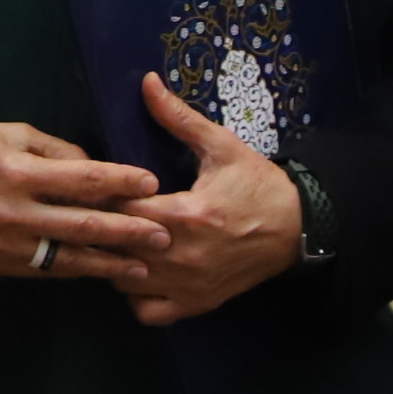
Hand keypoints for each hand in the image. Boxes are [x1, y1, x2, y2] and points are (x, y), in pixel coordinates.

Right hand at [0, 122, 166, 278]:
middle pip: (84, 224)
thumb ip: (55, 151)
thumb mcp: (10, 135)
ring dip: (111, 262)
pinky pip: (50, 269)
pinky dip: (81, 270)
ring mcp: (8, 244)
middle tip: (165, 235)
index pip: (82, 178)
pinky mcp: (2, 266)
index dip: (120, 181)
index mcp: (18, 172)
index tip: (151, 183)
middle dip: (129, 230)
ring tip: (144, 265)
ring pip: (70, 257)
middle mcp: (15, 212)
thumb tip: (94, 170)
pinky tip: (105, 270)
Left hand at [90, 72, 305, 327]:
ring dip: (113, 262)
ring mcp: (188, 286)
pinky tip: (137, 271)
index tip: (93, 188)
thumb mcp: (221, 146)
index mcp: (187, 215)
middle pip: (115, 249)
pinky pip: (147, 312)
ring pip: (124, 282)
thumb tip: (146, 82)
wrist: (299, 228)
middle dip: (100, 230)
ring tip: (114, 239)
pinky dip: (135, 295)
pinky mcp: (196, 304)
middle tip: (95, 213)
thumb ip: (179, 118)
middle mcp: (183, 257)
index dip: (101, 198)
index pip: (120, 211)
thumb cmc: (257, 185)